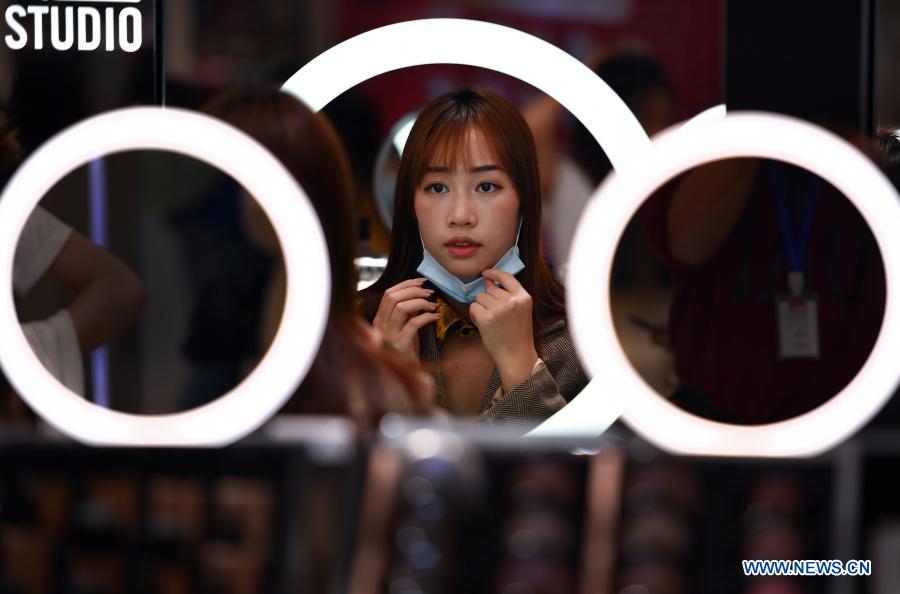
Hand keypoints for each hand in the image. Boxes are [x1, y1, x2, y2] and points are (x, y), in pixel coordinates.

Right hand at [372, 278, 439, 359]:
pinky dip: (426, 317)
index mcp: (379, 320)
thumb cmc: (406, 351)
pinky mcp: (400, 345)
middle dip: (413, 290)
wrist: (405, 376)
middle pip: (392, 297)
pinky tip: (435, 316)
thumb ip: (407, 312)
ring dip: (420, 302)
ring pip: (401, 308)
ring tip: (433, 304)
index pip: (388, 294)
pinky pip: (413, 324)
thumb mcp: (404, 327)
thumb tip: (419, 293)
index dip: (406, 284)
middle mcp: (380, 326)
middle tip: (429, 292)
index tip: (422, 282)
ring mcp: (388, 336)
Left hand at [470, 269, 538, 391]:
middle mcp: (512, 300)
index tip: (485, 273)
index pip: (507, 277)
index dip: (494, 273)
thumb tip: (487, 281)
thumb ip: (506, 295)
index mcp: (523, 297)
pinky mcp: (486, 318)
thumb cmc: (517, 334)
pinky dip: (474, 315)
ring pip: (480, 297)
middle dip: (488, 300)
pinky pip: (473, 307)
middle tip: (495, 316)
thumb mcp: (519, 311)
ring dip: (481, 307)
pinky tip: (483, 324)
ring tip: (490, 321)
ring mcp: (499, 309)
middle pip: (490, 289)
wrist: (516, 355)